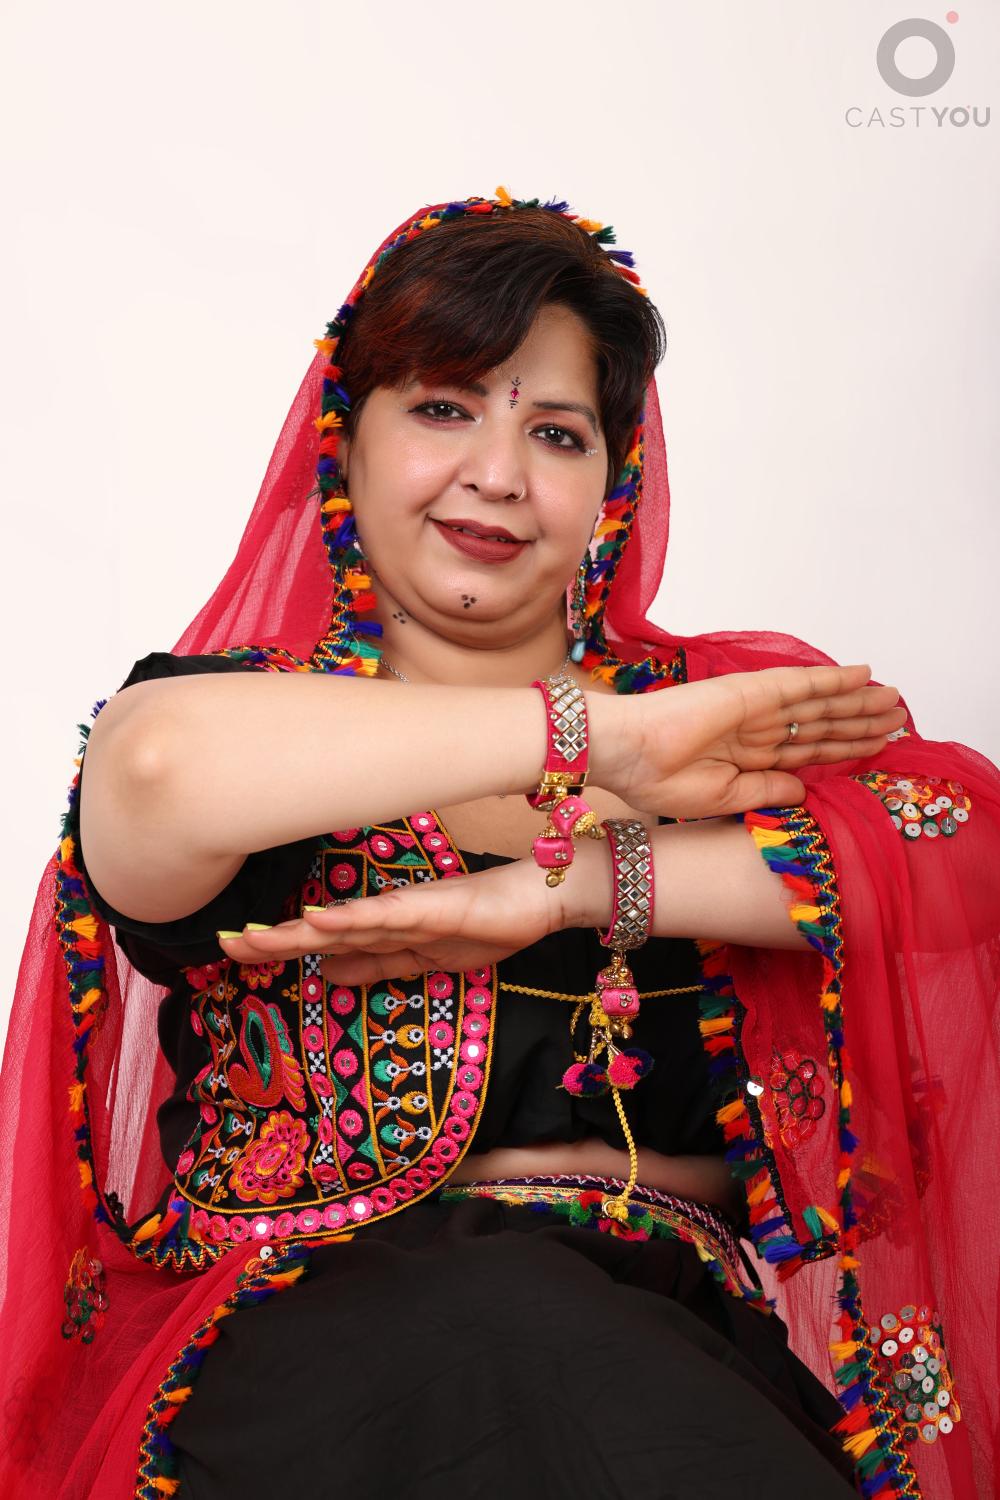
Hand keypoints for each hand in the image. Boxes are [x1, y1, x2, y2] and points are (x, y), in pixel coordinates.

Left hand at [216, 853, 590, 986]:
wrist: (541, 896)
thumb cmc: (488, 922)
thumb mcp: (425, 958)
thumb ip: (377, 965)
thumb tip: (328, 975)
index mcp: (382, 932)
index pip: (320, 941)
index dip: (277, 945)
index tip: (232, 948)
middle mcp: (386, 918)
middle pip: (320, 932)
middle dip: (273, 939)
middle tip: (224, 942)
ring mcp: (409, 910)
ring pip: (343, 924)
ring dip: (298, 930)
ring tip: (255, 934)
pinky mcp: (434, 908)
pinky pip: (386, 917)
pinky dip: (351, 919)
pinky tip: (319, 919)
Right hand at [591, 662, 905, 819]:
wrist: (624, 755)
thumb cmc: (656, 781)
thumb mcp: (721, 799)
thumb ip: (765, 790)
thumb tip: (804, 788)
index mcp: (747, 758)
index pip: (807, 751)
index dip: (844, 748)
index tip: (878, 747)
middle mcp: (757, 730)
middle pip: (820, 725)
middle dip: (860, 722)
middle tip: (900, 717)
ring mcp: (755, 708)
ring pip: (818, 704)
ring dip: (857, 701)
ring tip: (895, 699)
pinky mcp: (750, 692)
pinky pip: (799, 684)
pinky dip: (832, 678)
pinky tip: (861, 675)